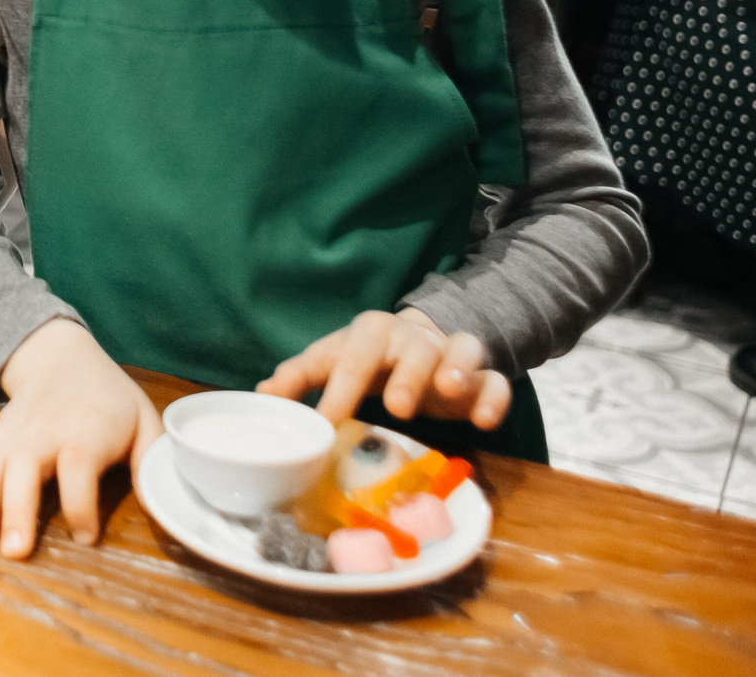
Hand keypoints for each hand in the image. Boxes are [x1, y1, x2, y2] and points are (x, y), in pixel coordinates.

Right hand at [0, 318, 162, 556]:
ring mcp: (11, 437)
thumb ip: (154, 460)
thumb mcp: (145, 422)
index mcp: (84, 433)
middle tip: (12, 550)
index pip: (79, 468)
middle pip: (24, 469)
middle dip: (16, 509)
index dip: (82, 506)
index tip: (86, 538)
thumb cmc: (110, 400)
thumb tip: (163, 502)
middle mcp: (42, 435)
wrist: (64, 357)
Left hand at [258, 308, 510, 427]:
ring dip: (455, 370)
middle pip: (411, 347)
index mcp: (370, 332)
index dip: (338, 387)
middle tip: (396, 407)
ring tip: (448, 391)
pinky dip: (492, 397)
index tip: (324, 422)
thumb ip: (301, 376)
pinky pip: (494, 381)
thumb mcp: (334, 361)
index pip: (352, 354)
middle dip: (404, 374)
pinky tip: (484, 420)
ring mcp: (450, 353)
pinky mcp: (481, 376)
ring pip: (459, 350)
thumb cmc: (370, 359)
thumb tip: (261, 394)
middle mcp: (412, 337)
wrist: (422, 342)